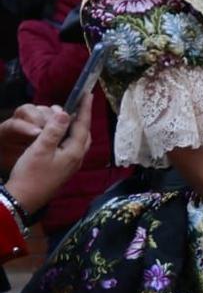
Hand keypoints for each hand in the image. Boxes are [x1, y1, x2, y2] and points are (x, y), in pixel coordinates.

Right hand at [3, 95, 91, 212]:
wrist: (25, 199)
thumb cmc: (30, 173)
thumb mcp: (40, 149)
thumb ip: (53, 131)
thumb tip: (65, 113)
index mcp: (74, 152)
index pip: (82, 126)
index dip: (85, 109)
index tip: (88, 94)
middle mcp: (77, 158)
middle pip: (84, 134)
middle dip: (82, 118)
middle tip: (78, 104)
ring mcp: (71, 165)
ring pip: (79, 141)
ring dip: (76, 128)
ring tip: (68, 117)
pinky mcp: (64, 169)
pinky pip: (72, 148)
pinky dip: (69, 137)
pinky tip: (61, 135)